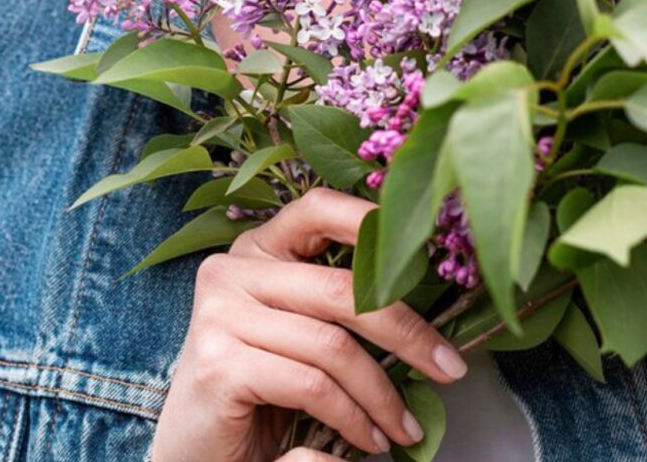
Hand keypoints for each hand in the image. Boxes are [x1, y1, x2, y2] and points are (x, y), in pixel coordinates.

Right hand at [151, 188, 468, 461]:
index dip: (373, 219)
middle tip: (449, 368)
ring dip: (382, 395)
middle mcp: (230, 271)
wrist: (197, 455)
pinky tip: (366, 439)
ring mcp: (219, 316)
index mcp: (256, 251)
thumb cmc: (259, 394)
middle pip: (342, 288)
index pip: (319, 209)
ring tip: (402, 428)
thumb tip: (425, 296)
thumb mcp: (305, 337)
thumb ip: (341, 307)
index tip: (429, 249)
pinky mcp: (219, 365)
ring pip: (333, 345)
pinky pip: (313, 385)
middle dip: (407, 332)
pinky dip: (353, 418)